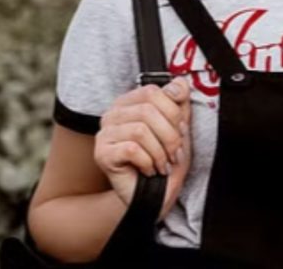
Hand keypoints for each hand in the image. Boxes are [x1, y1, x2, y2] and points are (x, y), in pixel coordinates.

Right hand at [93, 77, 192, 221]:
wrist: (152, 199)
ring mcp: (104, 134)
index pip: (153, 91)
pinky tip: (149, 170)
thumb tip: (180, 82)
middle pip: (148, 110)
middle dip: (169, 135)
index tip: (181, 132)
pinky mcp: (102, 154)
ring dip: (159, 152)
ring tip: (162, 164)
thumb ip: (179, 105)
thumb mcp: (178, 131)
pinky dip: (148, 162)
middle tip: (174, 154)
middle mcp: (112, 114)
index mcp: (129, 103)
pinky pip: (131, 149)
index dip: (173, 112)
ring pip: (140, 130)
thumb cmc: (163, 163)